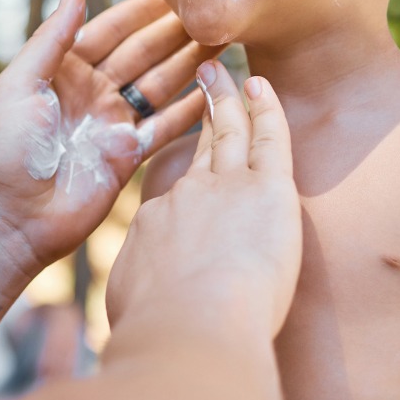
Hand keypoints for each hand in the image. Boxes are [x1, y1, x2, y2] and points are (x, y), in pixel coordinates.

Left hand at [0, 0, 219, 279]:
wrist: (9, 220)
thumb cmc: (3, 150)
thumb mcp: (19, 85)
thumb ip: (51, 39)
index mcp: (64, 69)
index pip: (111, 29)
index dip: (141, 9)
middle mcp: (92, 91)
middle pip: (143, 53)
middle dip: (176, 31)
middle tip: (214, 9)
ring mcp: (112, 123)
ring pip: (161, 84)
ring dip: (190, 63)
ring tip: (225, 39)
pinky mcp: (128, 155)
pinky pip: (167, 126)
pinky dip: (192, 109)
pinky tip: (217, 89)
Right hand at [105, 62, 301, 338]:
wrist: (187, 328)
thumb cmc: (159, 330)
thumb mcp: (131, 305)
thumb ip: (139, 292)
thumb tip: (136, 303)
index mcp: (155, 223)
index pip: (170, 192)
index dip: (177, 174)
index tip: (181, 164)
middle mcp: (187, 195)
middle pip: (197, 146)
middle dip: (198, 110)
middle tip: (198, 78)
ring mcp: (226, 187)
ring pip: (229, 130)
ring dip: (226, 96)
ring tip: (221, 69)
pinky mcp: (266, 191)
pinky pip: (268, 138)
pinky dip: (266, 109)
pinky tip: (262, 86)